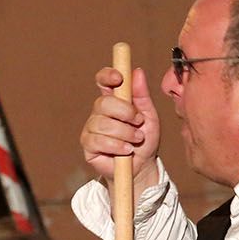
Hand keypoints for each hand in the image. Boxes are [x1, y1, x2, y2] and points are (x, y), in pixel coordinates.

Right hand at [80, 66, 161, 191]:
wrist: (141, 167)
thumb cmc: (144, 140)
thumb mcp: (149, 116)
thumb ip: (142, 95)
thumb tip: (137, 72)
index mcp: (114, 100)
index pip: (103, 80)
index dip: (107, 75)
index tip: (119, 78)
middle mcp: (100, 111)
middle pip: (103, 103)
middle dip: (125, 112)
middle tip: (138, 122)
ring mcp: (92, 127)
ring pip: (103, 124)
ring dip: (124, 133)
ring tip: (136, 140)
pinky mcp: (88, 145)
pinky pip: (98, 141)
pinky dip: (116, 145)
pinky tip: (126, 150)